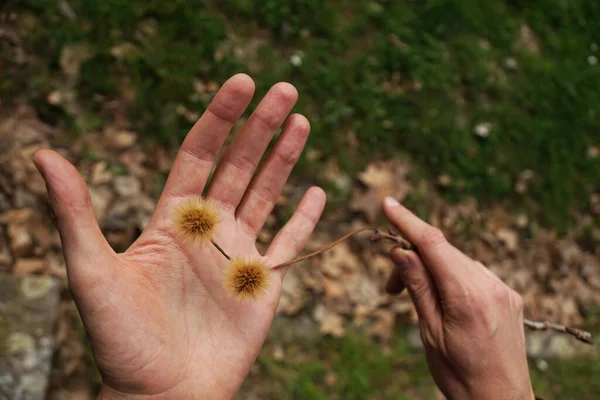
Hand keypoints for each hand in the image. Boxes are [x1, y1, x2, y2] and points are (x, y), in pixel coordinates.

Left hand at [33, 74, 325, 398]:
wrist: (164, 396)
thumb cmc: (122, 342)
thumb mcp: (93, 273)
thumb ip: (76, 214)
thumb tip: (41, 154)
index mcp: (174, 219)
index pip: (200, 153)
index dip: (221, 117)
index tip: (242, 83)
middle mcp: (209, 229)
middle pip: (240, 165)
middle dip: (262, 126)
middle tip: (286, 90)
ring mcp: (239, 254)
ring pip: (268, 194)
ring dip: (286, 159)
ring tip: (302, 122)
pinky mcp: (265, 283)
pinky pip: (291, 243)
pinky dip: (306, 219)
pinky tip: (318, 192)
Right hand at [382, 197, 534, 399]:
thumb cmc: (460, 375)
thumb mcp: (430, 333)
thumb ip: (418, 287)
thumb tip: (400, 252)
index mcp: (466, 295)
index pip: (432, 244)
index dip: (407, 221)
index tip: (388, 204)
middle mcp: (489, 285)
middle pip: (443, 251)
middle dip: (413, 255)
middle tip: (390, 284)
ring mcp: (502, 289)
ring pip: (457, 261)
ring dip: (432, 269)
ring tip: (415, 297)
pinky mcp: (508, 295)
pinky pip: (473, 273)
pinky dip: (452, 276)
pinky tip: (443, 298)